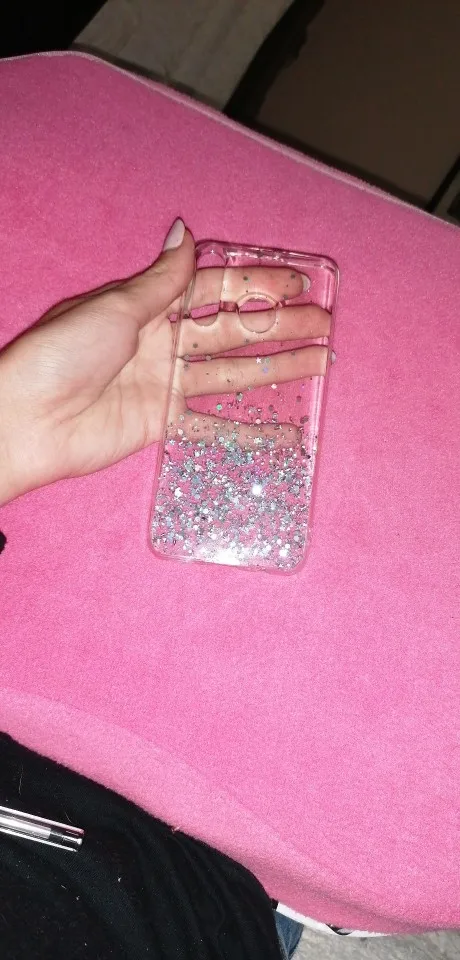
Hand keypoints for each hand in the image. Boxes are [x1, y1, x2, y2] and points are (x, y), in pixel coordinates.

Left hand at [0, 219, 329, 504]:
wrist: (28, 421)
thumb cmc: (62, 355)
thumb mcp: (116, 307)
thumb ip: (162, 280)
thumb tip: (185, 230)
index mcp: (149, 305)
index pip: (215, 288)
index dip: (256, 284)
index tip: (299, 283)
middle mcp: (162, 342)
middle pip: (233, 330)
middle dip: (279, 325)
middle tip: (325, 322)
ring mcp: (166, 384)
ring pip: (234, 372)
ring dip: (277, 366)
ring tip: (321, 361)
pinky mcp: (163, 423)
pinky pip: (214, 424)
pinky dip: (248, 428)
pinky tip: (282, 425)